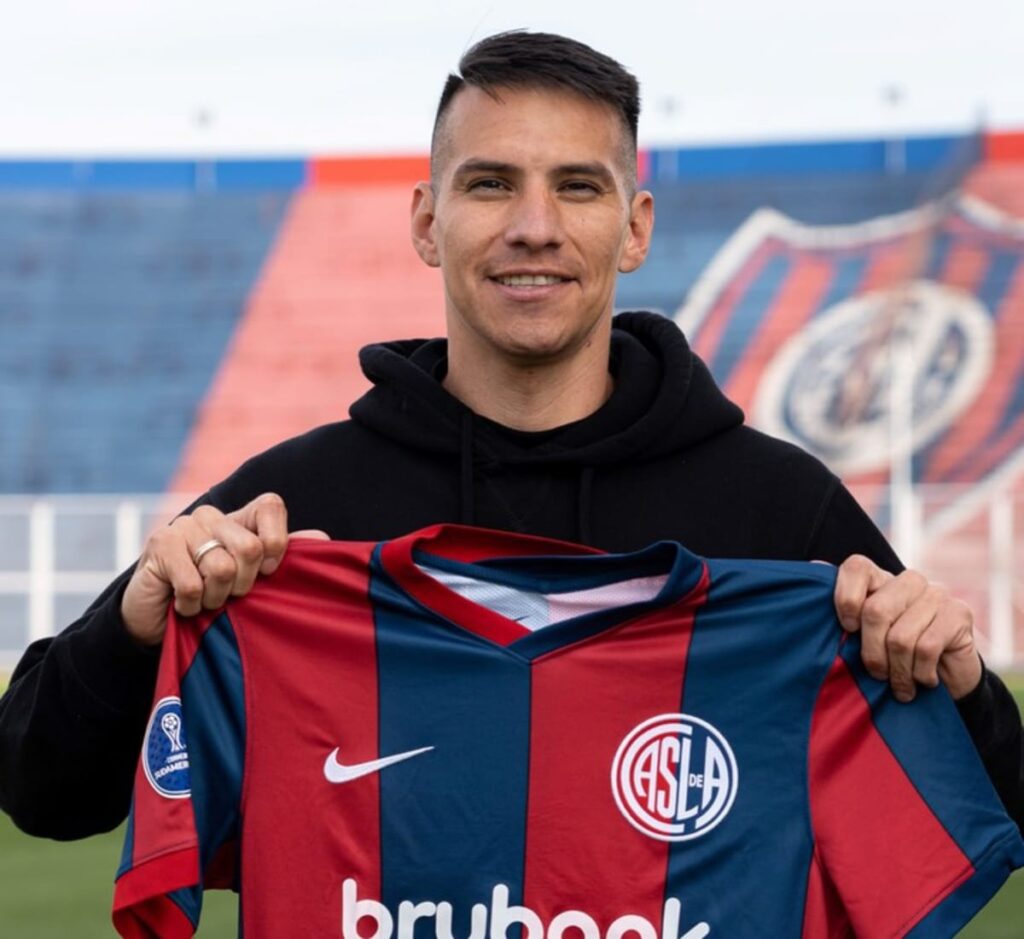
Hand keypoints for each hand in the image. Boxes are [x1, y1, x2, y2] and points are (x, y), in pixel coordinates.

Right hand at [121, 492, 327, 645]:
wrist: (159, 618)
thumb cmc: (214, 596)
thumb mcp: (252, 579)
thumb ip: (284, 557)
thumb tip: (321, 538)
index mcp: (239, 518)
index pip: (271, 505)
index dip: (276, 542)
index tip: (269, 571)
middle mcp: (212, 515)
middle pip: (250, 546)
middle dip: (244, 584)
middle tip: (229, 595)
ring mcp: (183, 526)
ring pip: (221, 567)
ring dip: (216, 597)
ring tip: (205, 599)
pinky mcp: (160, 543)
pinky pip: (192, 583)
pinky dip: (192, 604)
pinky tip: (184, 604)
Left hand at [833, 555, 981, 701]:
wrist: (945, 679)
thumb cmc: (893, 657)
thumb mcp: (862, 637)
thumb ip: (840, 610)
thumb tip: (812, 570)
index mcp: (879, 579)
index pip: (856, 567)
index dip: (845, 599)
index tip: (847, 629)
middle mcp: (907, 580)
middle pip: (875, 610)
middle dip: (871, 652)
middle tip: (875, 674)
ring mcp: (936, 594)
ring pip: (901, 636)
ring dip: (897, 670)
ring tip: (899, 685)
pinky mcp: (959, 613)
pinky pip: (927, 647)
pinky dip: (920, 673)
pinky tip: (923, 680)